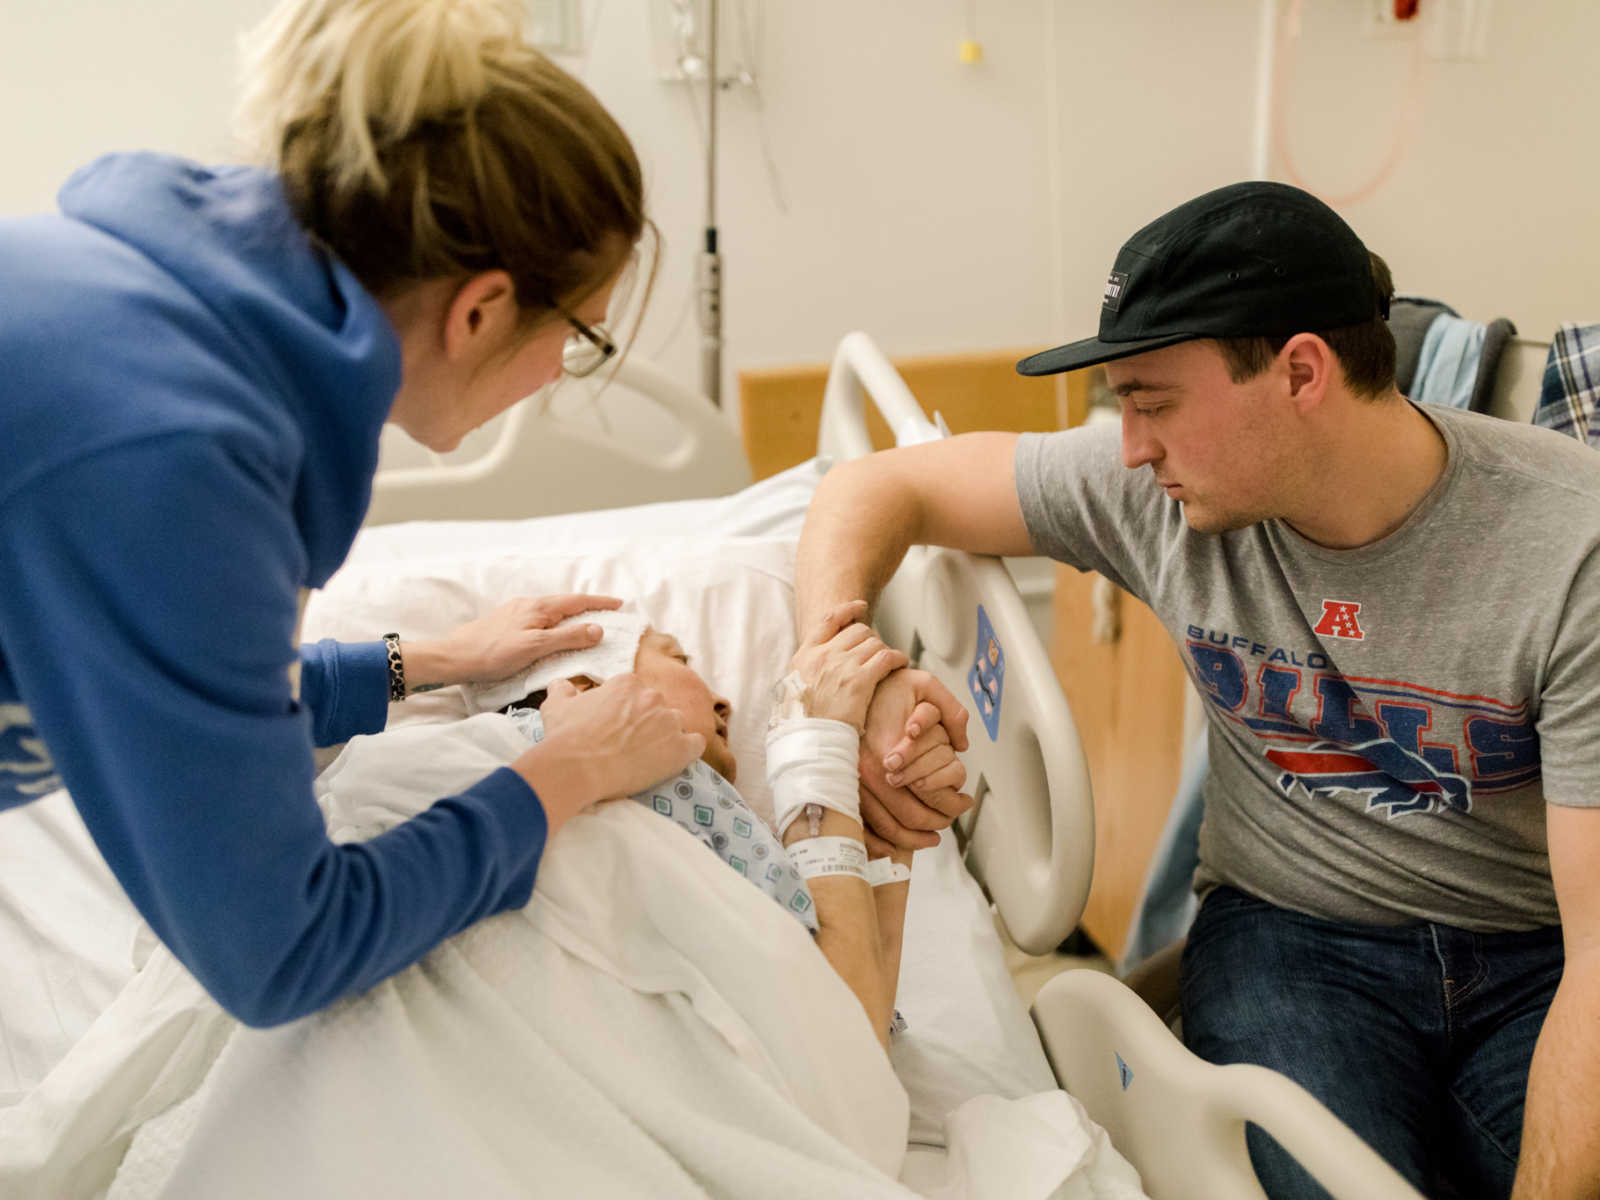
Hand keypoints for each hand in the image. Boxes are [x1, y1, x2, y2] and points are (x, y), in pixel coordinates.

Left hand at [403, 594, 622, 688]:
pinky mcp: (506, 624)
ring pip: (551, 612)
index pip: (577, 601)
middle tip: (607, 615)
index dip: (600, 603)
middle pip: (565, 604)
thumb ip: (568, 637)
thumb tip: (598, 629)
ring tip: (584, 625)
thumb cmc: (493, 653)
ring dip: (570, 616)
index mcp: (538, 608)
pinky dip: (555, 624)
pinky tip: (552, 634)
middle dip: (588, 608)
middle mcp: (528, 605)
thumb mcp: (536, 648)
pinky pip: (539, 620)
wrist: (454, 658)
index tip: (620, 604)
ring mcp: (515, 613)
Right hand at [518, 675, 705, 832]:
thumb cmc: (566, 736)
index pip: (635, 694)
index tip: (616, 728)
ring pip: (676, 724)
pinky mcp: (680, 748)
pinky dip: (688, 750)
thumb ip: (562, 689)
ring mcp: (669, 722)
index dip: (626, 712)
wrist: (577, 767)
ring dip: (665, 736)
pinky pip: (696, 744)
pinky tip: (673, 759)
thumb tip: (562, 684)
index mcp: (628, 684)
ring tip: (647, 755)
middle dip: (646, 722)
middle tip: (629, 743)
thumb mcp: (556, 705)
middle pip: (657, 707)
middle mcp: (653, 697)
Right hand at [788, 601, 907, 730]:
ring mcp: (841, 666)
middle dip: (871, 639)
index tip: (861, 607)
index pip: (828, 620)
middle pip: (858, 630)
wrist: (810, 740)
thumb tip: (816, 665)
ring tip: (891, 662)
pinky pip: (887, 657)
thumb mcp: (793, 689)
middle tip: (877, 653)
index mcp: (805, 656)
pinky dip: (898, 658)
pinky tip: (901, 664)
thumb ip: (807, 672)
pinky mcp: (860, 680)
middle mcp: (823, 655)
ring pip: (874, 642)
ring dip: (886, 651)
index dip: (848, 609)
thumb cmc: (805, 723)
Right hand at [858, 670, 973, 849]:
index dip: (950, 806)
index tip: (965, 803)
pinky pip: (861, 827)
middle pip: (906, 817)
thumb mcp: (924, 685)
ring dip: (910, 839)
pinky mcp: (842, 788)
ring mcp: (851, 783)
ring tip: (930, 836)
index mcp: (887, 752)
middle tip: (948, 821)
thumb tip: (962, 744)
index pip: (926, 795)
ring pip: (884, 828)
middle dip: (933, 825)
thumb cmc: (886, 687)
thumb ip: (951, 711)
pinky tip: (895, 846)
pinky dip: (879, 843)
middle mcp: (866, 772)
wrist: (847, 686)